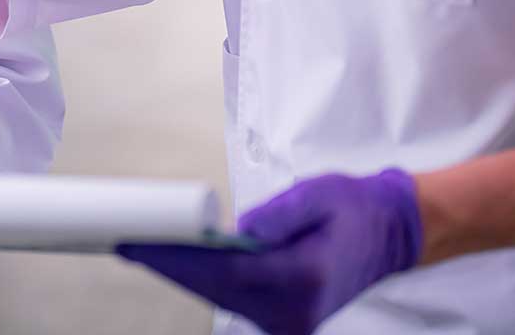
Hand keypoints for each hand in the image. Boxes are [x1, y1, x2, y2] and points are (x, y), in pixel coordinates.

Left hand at [117, 169, 421, 334]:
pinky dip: (206, 280)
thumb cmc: (352, 209)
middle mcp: (294, 310)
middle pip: (214, 289)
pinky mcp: (285, 321)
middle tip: (127, 240)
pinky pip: (233, 299)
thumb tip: (240, 228)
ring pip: (220, 297)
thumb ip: (279, 213)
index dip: (175, 259)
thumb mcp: (319, 193)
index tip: (137, 244)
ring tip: (146, 246)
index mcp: (303, 277)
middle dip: (168, 265)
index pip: (224, 272)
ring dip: (184, 274)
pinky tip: (181, 260)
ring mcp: (289, 322)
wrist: (387, 236)